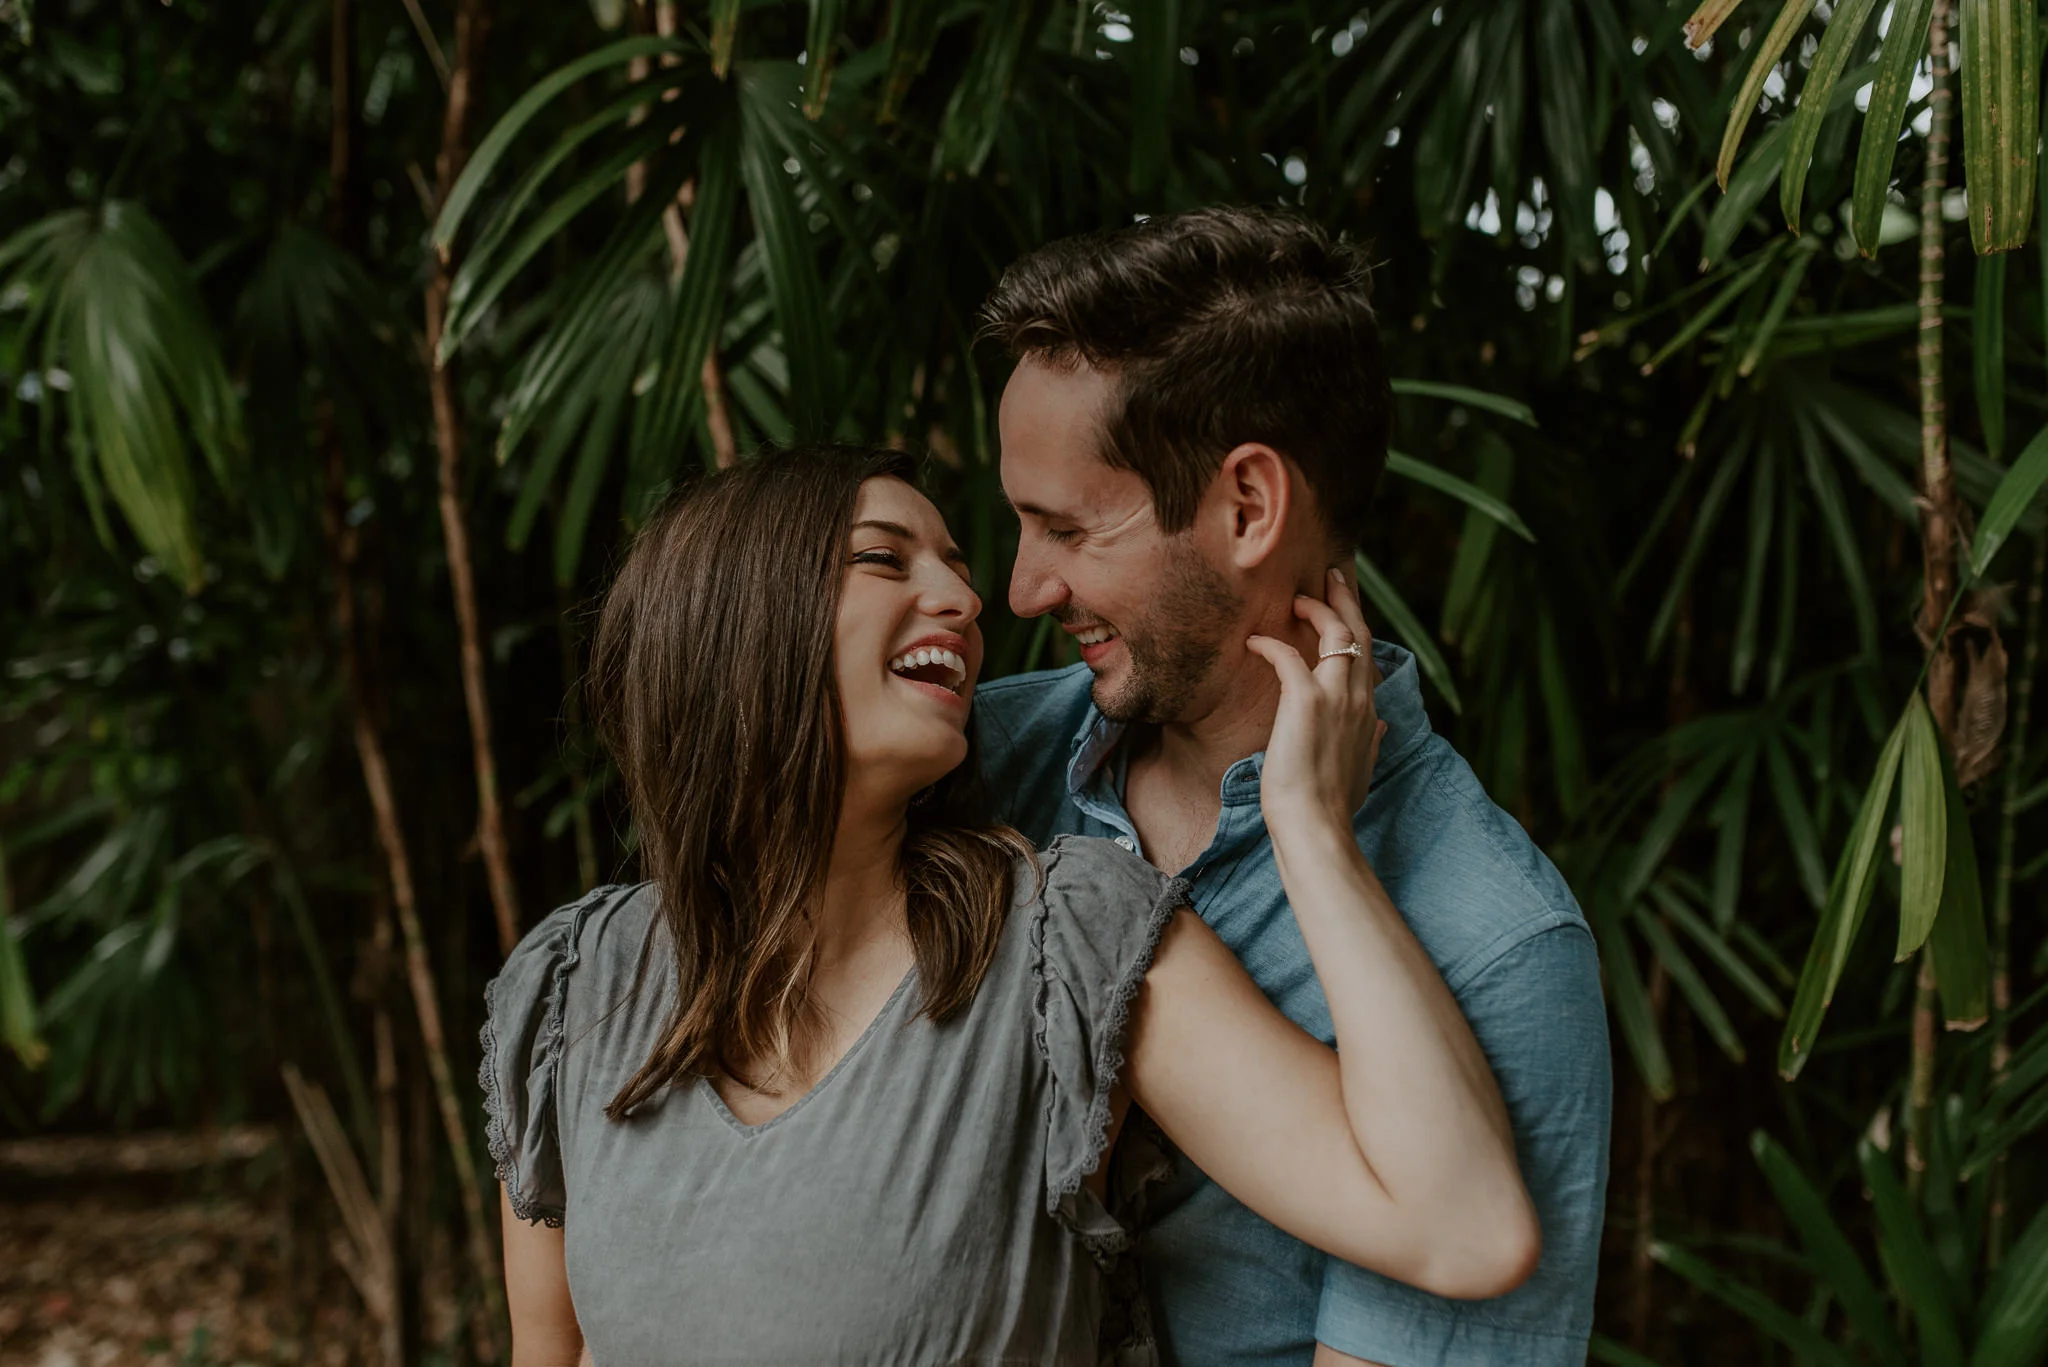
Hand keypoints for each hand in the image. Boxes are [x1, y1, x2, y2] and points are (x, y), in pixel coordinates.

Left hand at [1246, 568, 1387, 829]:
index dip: (1356, 628)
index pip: (1367, 656)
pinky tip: (1254, 641)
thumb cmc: (1332, 806)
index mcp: (1368, 712)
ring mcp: (1335, 697)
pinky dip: (1271, 644)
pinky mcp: (1305, 701)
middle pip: (1358, 633)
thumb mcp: (1360, 769)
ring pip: (1336, 633)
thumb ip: (1370, 742)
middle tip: (1330, 576)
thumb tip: (1380, 726)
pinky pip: (1288, 656)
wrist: (1317, 826)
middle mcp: (1358, 698)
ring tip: (1298, 597)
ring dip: (1317, 609)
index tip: (1345, 608)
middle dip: (1345, 599)